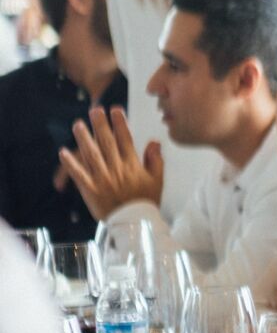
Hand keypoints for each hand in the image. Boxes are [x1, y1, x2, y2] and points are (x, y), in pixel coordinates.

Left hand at [58, 105, 163, 219]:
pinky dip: (70, 163)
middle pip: (107, 142)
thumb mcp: (158, 180)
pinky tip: (63, 152)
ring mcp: (102, 178)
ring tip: (78, 125)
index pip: (125, 139)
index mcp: (133, 165)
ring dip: (84, 138)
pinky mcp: (90, 189)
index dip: (120, 123)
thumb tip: (154, 142)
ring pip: (91, 154)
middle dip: (100, 124)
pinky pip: (79, 174)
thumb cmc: (146, 201)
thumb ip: (156, 160)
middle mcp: (116, 168)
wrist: (135, 223)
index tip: (115, 110)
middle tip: (94, 110)